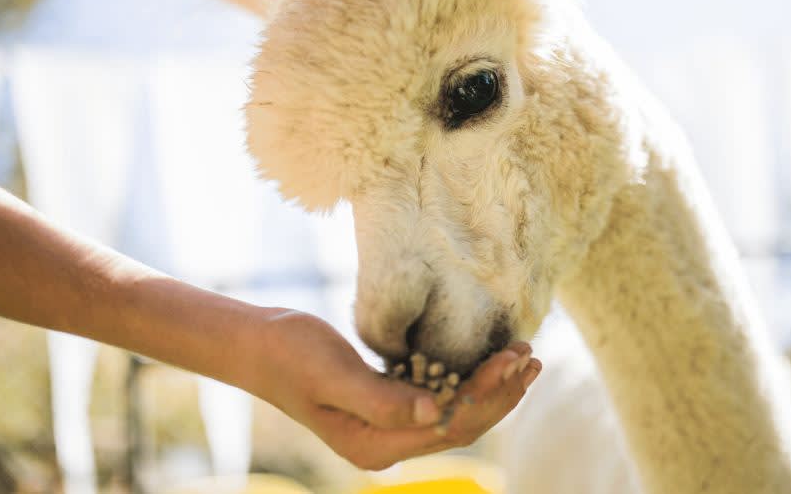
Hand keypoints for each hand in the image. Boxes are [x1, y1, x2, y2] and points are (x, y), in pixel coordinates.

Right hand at [249, 309, 540, 469]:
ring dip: (491, 386)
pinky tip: (486, 358)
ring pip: (455, 411)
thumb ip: (383, 398)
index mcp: (375, 445)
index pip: (450, 426)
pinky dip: (467, 378)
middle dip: (500, 392)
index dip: (487, 396)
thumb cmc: (291, 355)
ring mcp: (388, 426)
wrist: (260, 345)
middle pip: (461, 424)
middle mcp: (386, 443)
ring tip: (523, 356)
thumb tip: (437, 413)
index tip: (512, 360)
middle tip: (531, 355)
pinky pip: (439, 396)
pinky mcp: (388, 404)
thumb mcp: (334, 375)